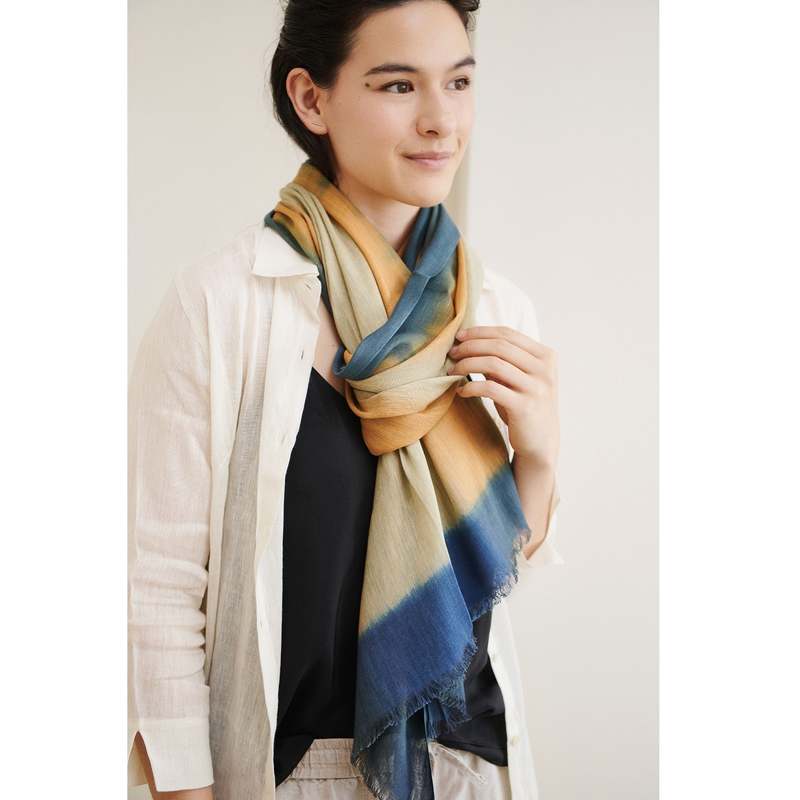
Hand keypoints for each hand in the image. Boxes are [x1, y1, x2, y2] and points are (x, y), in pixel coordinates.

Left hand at [446, 325, 559, 468]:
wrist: (540, 442)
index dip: (480, 332)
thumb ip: (501, 360)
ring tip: (453, 371)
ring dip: (467, 364)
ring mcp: (536, 388)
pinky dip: (471, 387)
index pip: (507, 333)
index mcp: (546, 356)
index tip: (459, 336)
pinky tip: (461, 391)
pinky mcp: (524, 406)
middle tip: (452, 353)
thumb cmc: (524, 406)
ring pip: (493, 364)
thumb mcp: (517, 378)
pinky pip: (490, 388)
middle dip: (470, 346)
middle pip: (499, 345)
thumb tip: (468, 342)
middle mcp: (545, 369)